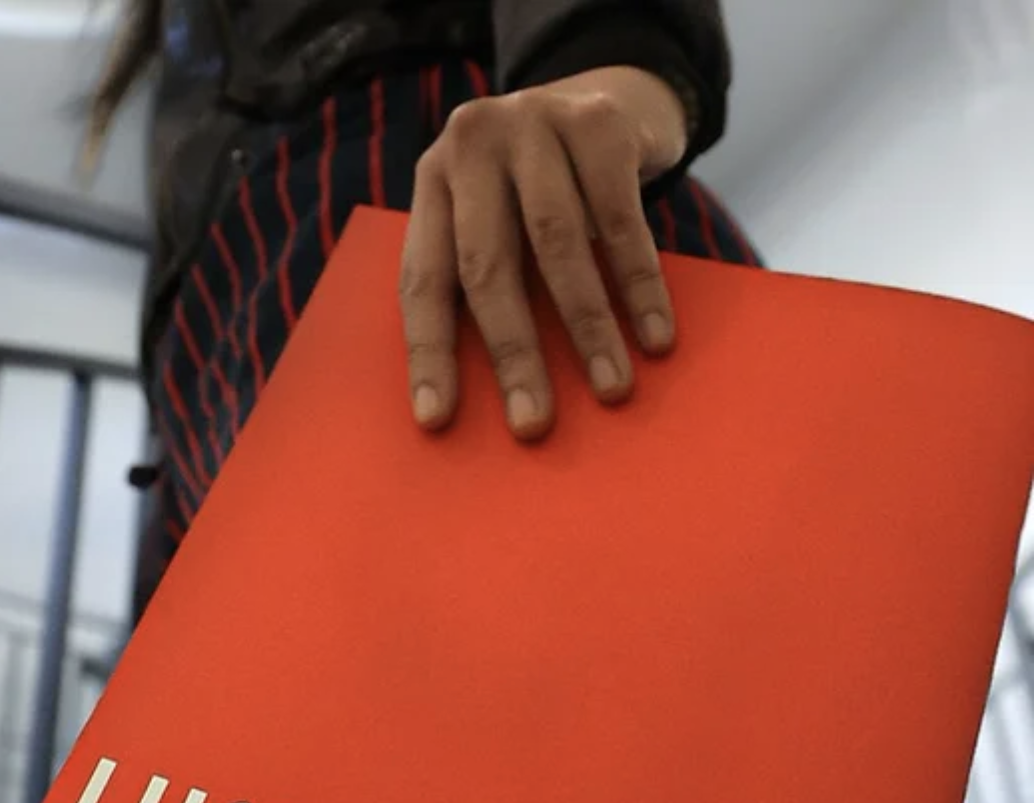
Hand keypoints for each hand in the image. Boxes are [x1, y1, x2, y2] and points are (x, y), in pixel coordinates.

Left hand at [399, 66, 687, 440]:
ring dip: (587, 328)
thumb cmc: (543, 191)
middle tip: (533, 424)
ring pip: (556, 243)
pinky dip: (639, 287)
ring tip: (610, 389)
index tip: (437, 419)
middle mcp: (471, 144)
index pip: (425, 279)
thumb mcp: (499, 220)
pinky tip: (655, 337)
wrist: (610, 99)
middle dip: (513, 354)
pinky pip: (620, 221)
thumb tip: (500, 397)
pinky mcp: (598, 123)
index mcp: (433, 182)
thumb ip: (488, 278)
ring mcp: (533, 123)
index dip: (429, 353)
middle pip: (487, 265)